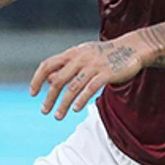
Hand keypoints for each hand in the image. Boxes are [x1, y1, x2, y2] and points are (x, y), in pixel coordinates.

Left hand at [28, 40, 143, 120]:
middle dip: (49, 97)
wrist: (133, 48)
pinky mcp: (106, 73)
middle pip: (58, 80)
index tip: (32, 93)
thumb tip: (48, 80)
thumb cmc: (104, 55)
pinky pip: (90, 88)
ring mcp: (93, 66)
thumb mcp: (82, 57)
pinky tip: (75, 109)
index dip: (37, 79)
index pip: (47, 64)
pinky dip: (81, 99)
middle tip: (44, 111)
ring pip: (73, 87)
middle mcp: (80, 58)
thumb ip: (66, 67)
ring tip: (58, 116)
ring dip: (63, 104)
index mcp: (72, 53)